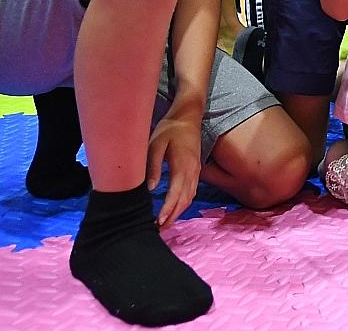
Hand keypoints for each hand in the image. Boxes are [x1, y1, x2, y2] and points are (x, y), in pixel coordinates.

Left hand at [146, 113, 201, 227]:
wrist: (188, 118)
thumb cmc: (169, 130)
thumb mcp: (156, 144)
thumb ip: (153, 166)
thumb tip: (150, 188)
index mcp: (182, 165)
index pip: (176, 193)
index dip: (168, 210)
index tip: (158, 222)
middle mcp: (192, 171)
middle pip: (184, 200)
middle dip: (172, 216)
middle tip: (158, 229)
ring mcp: (196, 171)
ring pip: (189, 198)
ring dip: (178, 213)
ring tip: (164, 224)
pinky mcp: (196, 171)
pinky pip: (191, 192)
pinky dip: (183, 204)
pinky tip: (174, 210)